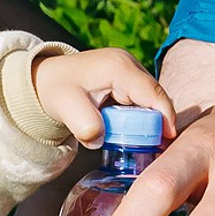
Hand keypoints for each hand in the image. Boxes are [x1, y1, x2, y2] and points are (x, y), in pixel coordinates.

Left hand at [32, 46, 175, 145]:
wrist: (47, 80)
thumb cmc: (56, 89)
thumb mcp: (65, 107)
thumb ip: (84, 125)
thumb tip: (100, 139)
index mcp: (119, 67)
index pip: (153, 94)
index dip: (165, 118)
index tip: (167, 143)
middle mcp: (128, 64)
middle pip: (155, 98)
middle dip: (155, 124)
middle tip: (151, 151)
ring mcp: (129, 70)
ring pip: (150, 101)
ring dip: (145, 122)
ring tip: (135, 144)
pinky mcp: (127, 79)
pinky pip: (142, 101)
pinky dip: (138, 118)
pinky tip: (127, 133)